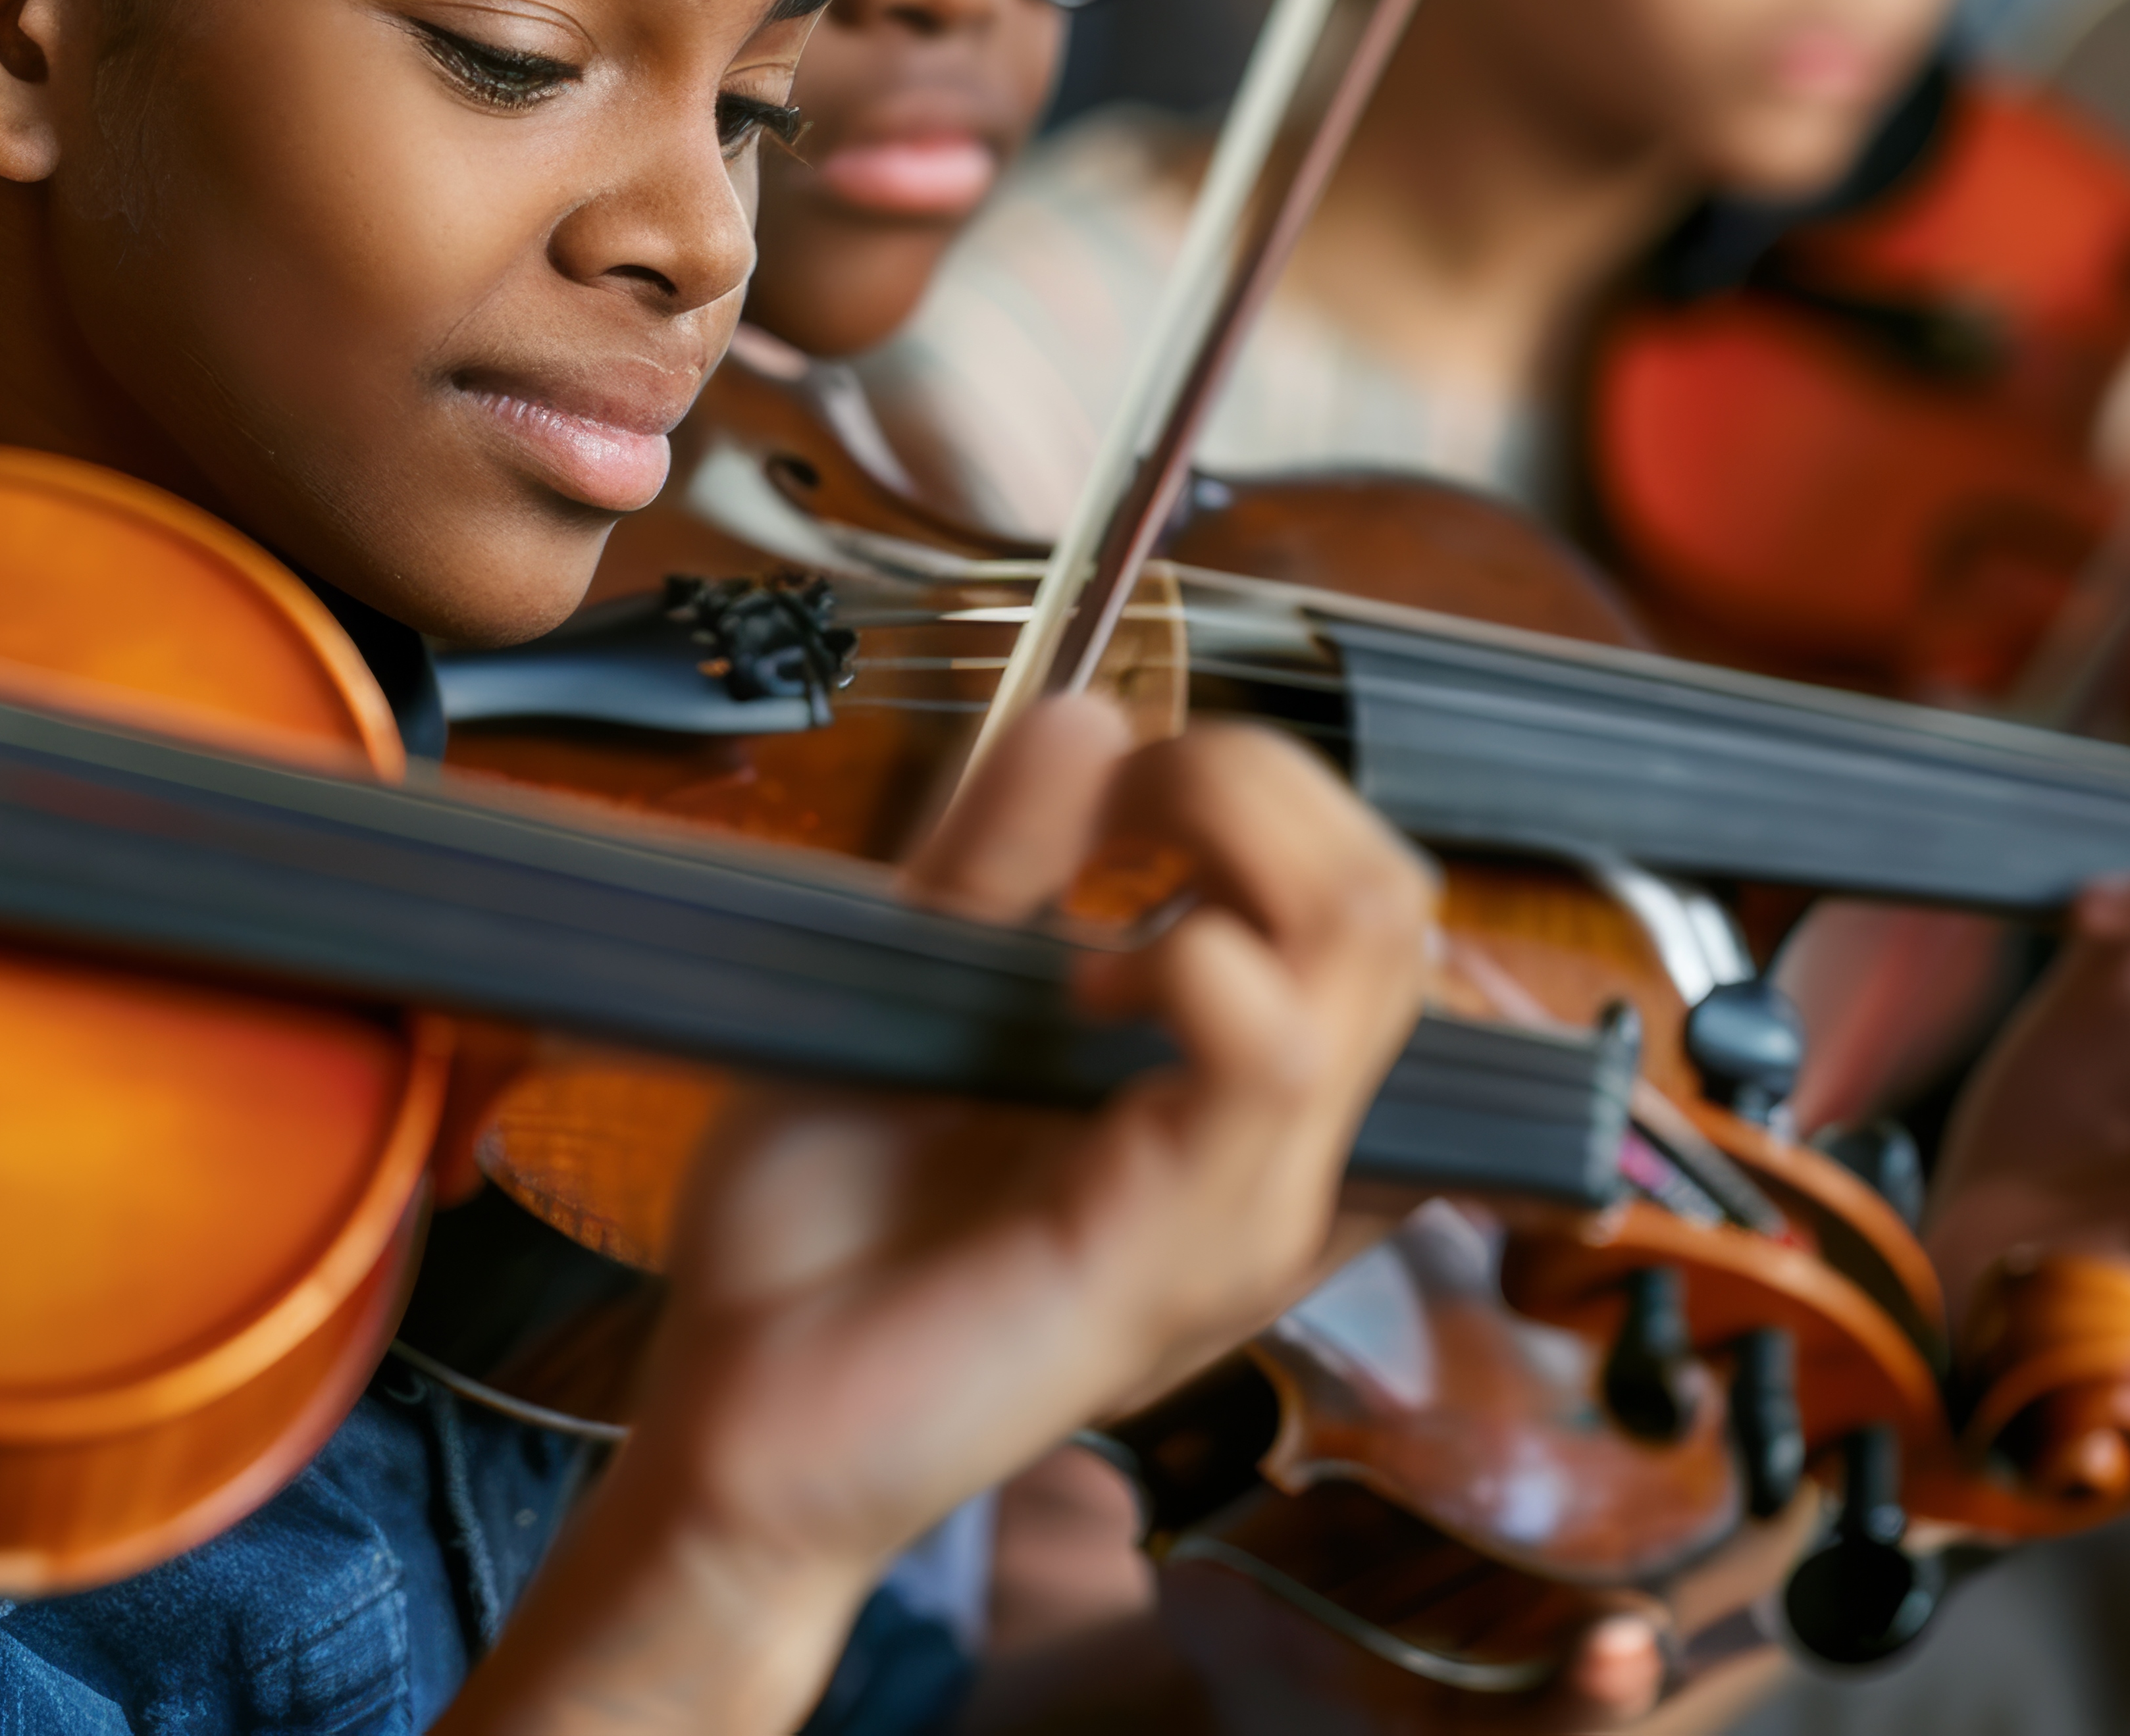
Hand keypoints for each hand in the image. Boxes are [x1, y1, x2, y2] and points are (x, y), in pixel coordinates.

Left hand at [438, 697, 1434, 1732]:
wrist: (735, 1419)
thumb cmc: (817, 1237)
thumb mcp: (905, 995)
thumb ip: (998, 864)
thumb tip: (1090, 710)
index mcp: (1226, 1099)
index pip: (1369, 898)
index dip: (1262, 792)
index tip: (1115, 793)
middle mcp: (1272, 1156)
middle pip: (1394, 896)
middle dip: (1262, 787)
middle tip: (1122, 814)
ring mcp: (1245, 1210)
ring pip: (1370, 949)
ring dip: (1231, 851)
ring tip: (1099, 918)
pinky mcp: (1182, 1254)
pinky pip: (1265, 1058)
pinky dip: (1184, 963)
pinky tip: (1085, 989)